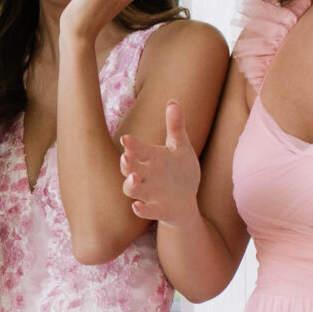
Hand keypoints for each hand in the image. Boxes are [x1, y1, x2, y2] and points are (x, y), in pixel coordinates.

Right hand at [120, 102, 200, 223]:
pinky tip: (138, 206)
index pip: (137, 149)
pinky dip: (141, 209)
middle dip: (126, 164)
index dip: (131, 145)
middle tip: (126, 157)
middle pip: (129, 169)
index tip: (126, 139)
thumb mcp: (181, 147)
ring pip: (133, 189)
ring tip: (134, 179)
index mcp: (151, 158)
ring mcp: (149, 193)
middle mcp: (146, 175)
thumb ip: (176, 126)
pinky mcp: (157, 209)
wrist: (186, 201)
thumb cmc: (180, 171)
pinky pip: (146, 210)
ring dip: (131, 184)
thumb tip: (172, 101)